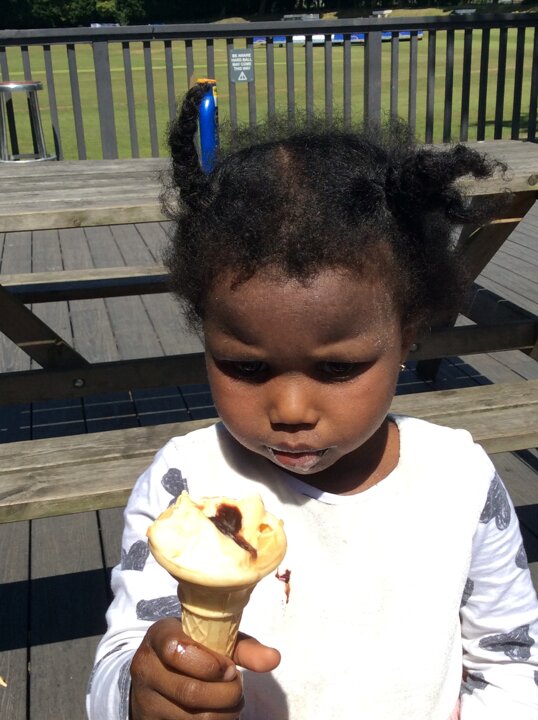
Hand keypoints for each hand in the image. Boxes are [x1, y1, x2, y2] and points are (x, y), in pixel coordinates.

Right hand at [130, 618, 279, 719]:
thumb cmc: (194, 650)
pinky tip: (219, 715)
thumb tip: (274, 659)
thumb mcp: (213, 640)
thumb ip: (243, 648)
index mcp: (160, 635)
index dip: (211, 665)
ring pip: (192, 718)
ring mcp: (145, 699)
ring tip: (231, 703)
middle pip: (190, 691)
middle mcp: (146, 667)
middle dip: (226, 695)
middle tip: (237, 689)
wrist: (158, 672)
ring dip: (224, 715)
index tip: (230, 668)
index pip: (179, 650)